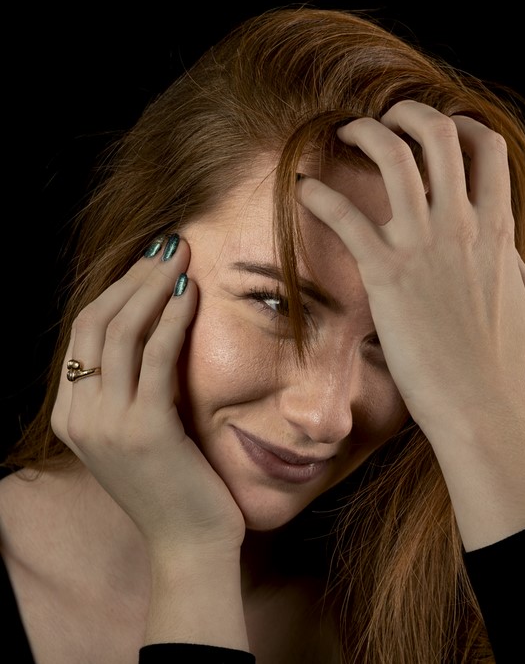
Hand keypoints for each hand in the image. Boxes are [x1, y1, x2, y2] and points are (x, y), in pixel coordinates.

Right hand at [51, 235, 244, 555]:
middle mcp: (79, 416)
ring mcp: (106, 423)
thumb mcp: (141, 431)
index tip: (150, 261)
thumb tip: (155, 330)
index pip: (85, 333)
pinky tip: (192, 295)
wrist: (190, 542)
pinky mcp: (144, 429)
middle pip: (96, 323)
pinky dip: (172, 319)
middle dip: (132, 276)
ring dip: (152, 285)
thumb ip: (133, 389)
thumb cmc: (176, 485)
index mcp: (71, 414)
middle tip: (168, 245)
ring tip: (182, 256)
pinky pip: (155, 358)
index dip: (116, 289)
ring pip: (121, 332)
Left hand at [297, 101, 524, 437]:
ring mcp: (423, 246)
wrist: (477, 404)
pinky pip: (344, 214)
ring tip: (345, 132)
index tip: (439, 133)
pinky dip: (318, 193)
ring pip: (393, 155)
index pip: (487, 148)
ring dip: (364, 132)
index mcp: (497, 230)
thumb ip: (517, 268)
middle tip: (386, 120)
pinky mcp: (386, 273)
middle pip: (439, 133)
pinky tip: (303, 189)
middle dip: (409, 113)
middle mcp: (462, 226)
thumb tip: (506, 253)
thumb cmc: (502, 364)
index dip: (462, 127)